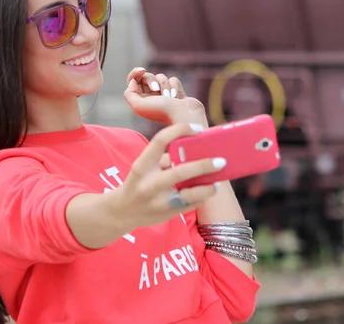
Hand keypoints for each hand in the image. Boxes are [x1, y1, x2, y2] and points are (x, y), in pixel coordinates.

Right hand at [105, 123, 225, 230]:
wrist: (122, 211)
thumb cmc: (139, 182)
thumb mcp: (144, 167)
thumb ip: (165, 159)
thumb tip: (195, 151)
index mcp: (142, 165)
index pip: (160, 140)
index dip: (180, 130)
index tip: (197, 129)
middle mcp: (149, 183)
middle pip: (181, 171)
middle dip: (204, 165)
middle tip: (221, 161)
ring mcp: (158, 201)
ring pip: (190, 194)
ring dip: (207, 187)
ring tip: (217, 182)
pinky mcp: (167, 214)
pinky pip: (191, 205)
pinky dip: (202, 197)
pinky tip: (206, 191)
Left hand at [123, 67, 205, 124]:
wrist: (184, 116)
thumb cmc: (161, 111)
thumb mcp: (139, 106)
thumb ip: (130, 94)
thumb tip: (133, 82)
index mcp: (140, 100)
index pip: (132, 81)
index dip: (135, 73)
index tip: (142, 71)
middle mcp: (150, 97)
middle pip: (146, 76)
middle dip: (151, 79)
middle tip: (155, 89)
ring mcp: (164, 94)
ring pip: (160, 77)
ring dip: (164, 85)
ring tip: (169, 97)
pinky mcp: (176, 92)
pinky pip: (173, 80)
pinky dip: (174, 86)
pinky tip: (176, 97)